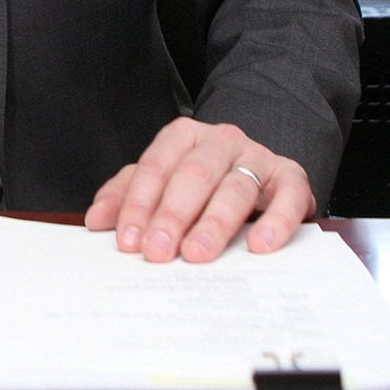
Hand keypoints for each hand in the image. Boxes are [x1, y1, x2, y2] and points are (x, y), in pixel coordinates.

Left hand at [84, 119, 313, 262]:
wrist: (260, 167)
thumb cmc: (203, 180)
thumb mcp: (161, 181)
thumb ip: (127, 195)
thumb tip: (97, 221)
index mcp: (184, 136)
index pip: (156, 166)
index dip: (139, 204)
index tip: (128, 240)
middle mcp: (222, 141)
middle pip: (194, 174)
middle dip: (172, 215)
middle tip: (157, 251)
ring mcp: (259, 157)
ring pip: (235, 187)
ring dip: (214, 224)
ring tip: (197, 253)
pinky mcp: (292, 179)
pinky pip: (288, 197)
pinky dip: (275, 222)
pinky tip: (259, 246)